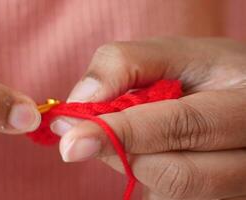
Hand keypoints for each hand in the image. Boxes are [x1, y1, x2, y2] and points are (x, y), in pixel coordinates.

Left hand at [51, 37, 245, 199]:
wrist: (235, 95)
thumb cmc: (204, 71)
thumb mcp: (170, 52)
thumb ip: (125, 64)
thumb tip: (81, 101)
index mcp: (245, 105)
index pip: (181, 126)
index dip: (121, 134)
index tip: (71, 141)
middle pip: (175, 173)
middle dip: (123, 152)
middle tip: (92, 133)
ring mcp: (238, 185)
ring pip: (170, 191)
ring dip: (136, 161)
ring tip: (140, 132)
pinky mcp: (219, 198)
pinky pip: (167, 197)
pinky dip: (146, 172)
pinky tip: (158, 149)